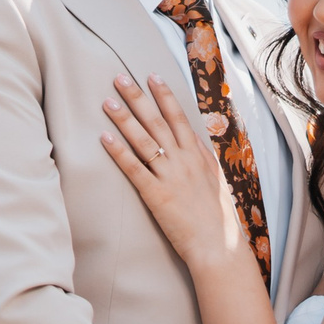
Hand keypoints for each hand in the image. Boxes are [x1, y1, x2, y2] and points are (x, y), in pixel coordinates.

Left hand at [99, 74, 251, 273]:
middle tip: (120, 78)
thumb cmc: (217, 219)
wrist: (218, 246)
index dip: (164, 96)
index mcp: (199, 156)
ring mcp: (170, 177)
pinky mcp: (157, 195)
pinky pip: (135, 168)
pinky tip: (105, 137)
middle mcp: (185, 161)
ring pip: (144, 140)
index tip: (152, 76)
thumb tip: (195, 145)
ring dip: (124, 118)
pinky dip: (119, 151)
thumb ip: (203, 162)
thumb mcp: (215, 182)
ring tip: (107, 101)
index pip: (179, 118)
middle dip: (138, 98)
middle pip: (158, 122)